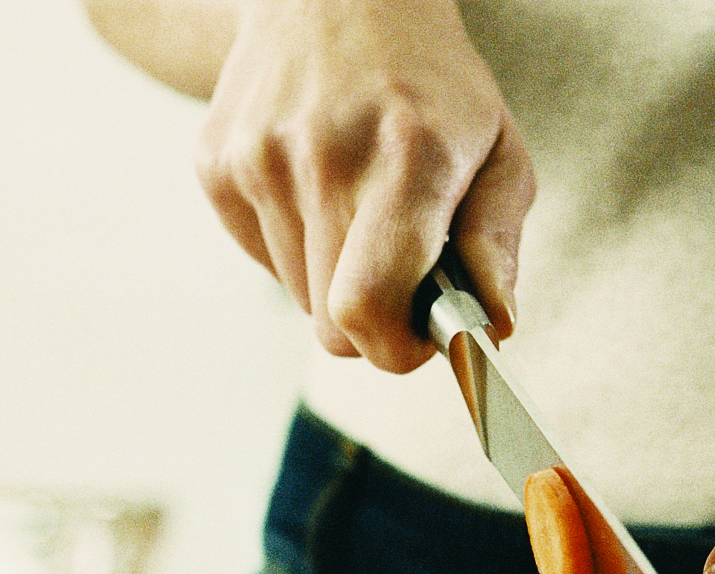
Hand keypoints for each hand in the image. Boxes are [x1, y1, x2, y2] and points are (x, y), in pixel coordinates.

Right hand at [196, 0, 534, 372]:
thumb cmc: (430, 84)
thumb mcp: (498, 150)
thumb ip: (495, 243)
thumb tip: (491, 326)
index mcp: (408, 157)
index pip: (367, 308)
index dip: (395, 348)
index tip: (418, 338)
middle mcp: (323, 157)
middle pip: (332, 323)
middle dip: (373, 320)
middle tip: (401, 274)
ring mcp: (258, 160)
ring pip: (299, 297)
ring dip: (334, 278)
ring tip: (359, 210)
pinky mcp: (216, 165)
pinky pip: (263, 260)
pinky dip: (295, 247)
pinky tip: (317, 189)